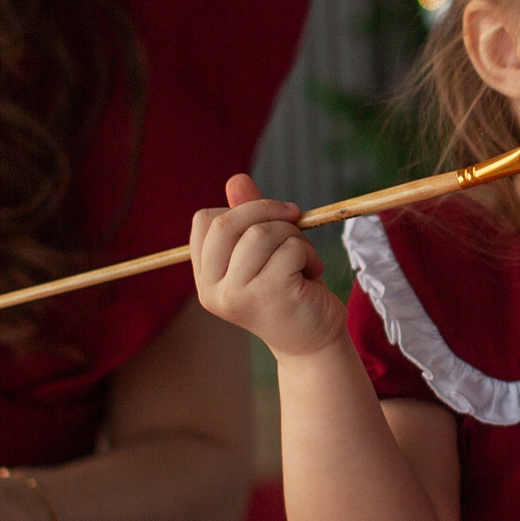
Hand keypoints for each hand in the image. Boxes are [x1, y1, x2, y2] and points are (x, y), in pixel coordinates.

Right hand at [190, 173, 344, 360]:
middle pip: (227, 222)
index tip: (273, 216)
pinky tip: (312, 274)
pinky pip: (290, 248)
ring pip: (262, 233)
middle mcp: (213, 289)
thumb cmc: (290, 290)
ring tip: (304, 259)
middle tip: (296, 219)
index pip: (205, 221)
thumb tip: (236, 178)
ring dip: (295, 236)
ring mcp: (237, 295)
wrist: (313, 342)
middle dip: (269, 211)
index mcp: (206, 277)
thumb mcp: (267, 250)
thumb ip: (250, 218)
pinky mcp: (268, 295)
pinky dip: (309, 253)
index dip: (242, 209)